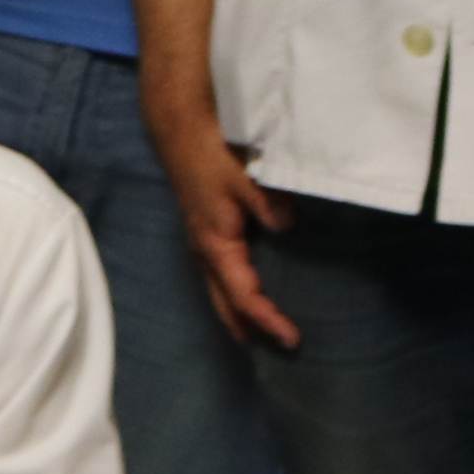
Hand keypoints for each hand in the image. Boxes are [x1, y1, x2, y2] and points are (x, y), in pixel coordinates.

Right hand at [146, 99, 296, 351]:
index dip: (267, 319)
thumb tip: (286, 227)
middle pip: (223, 301)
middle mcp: (205, 248)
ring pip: (217, 288)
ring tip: (254, 330)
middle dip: (247, 326)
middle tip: (276, 346)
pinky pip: (216, 272)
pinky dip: (231, 291)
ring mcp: (200, 239)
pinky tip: (241, 287)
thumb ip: (268, 203)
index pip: (243, 295)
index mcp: (216, 243)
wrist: (180, 127)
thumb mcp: (245, 176)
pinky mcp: (203, 228)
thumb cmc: (211, 151)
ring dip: (236, 312)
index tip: (292, 338)